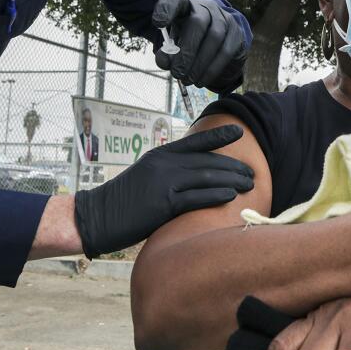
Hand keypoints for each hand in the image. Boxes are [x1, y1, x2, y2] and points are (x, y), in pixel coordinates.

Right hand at [73, 125, 253, 256]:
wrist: (98, 216)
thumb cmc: (125, 200)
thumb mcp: (146, 175)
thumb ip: (170, 171)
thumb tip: (196, 174)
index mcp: (160, 155)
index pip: (195, 141)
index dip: (219, 136)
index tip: (239, 133)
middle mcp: (164, 165)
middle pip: (207, 161)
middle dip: (233, 166)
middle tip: (252, 172)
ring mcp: (163, 183)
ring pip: (206, 178)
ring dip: (232, 180)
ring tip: (249, 184)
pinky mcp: (162, 204)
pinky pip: (196, 198)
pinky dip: (216, 195)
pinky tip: (231, 196)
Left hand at [152, 0, 247, 92]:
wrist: (218, 45)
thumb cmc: (189, 44)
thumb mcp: (174, 48)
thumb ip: (165, 55)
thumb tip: (165, 61)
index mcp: (185, 7)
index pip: (175, 1)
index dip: (166, 9)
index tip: (158, 24)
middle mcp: (206, 8)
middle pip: (198, 22)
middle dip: (187, 51)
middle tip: (177, 73)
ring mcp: (224, 18)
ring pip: (215, 37)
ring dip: (200, 63)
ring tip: (188, 80)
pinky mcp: (237, 32)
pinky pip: (226, 51)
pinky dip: (212, 69)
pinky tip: (202, 81)